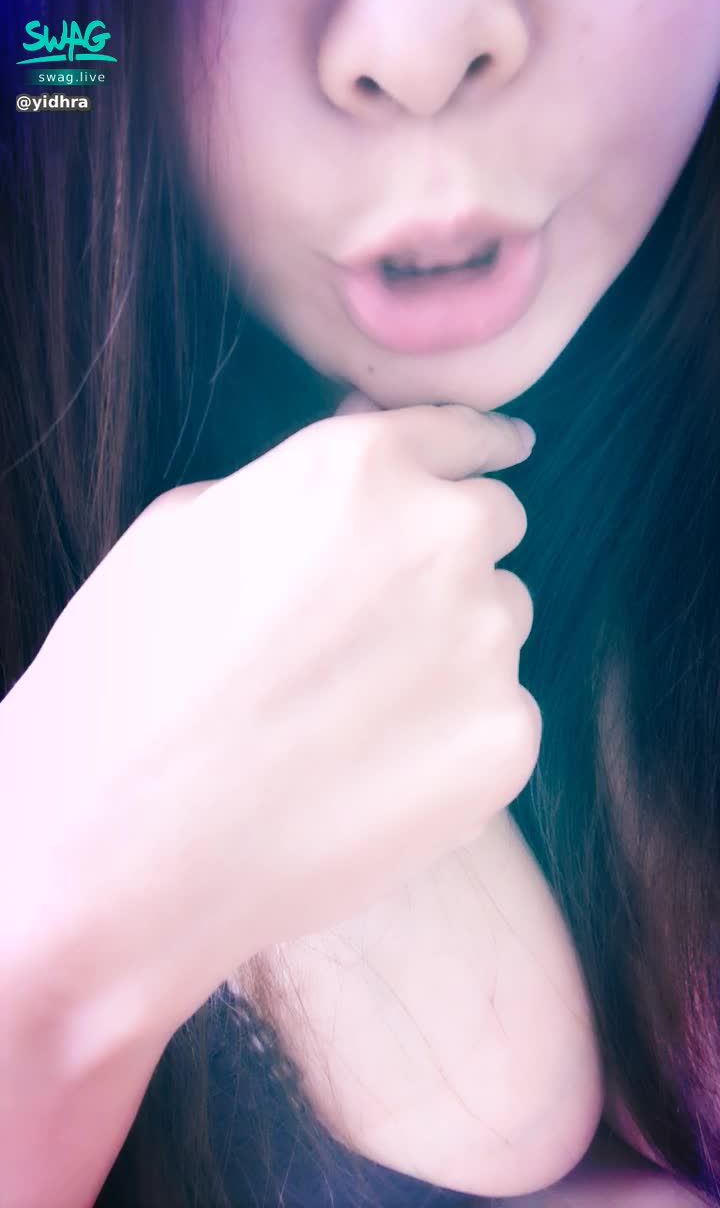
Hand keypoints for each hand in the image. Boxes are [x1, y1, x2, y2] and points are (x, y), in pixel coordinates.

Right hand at [23, 395, 539, 1038]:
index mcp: (359, 469)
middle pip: (493, 525)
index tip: (502, 453)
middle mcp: (443, 539)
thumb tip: (352, 494)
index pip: (461, 434)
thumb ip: (290, 493)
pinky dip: (455, 735)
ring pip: (500, 624)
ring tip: (362, 712)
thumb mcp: (182, 536)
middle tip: (384, 621)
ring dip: (455, 645)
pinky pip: (498, 715)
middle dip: (451, 556)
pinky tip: (377, 774)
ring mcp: (486, 644)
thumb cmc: (127, 681)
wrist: (127, 849)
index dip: (479, 446)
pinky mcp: (506, 743)